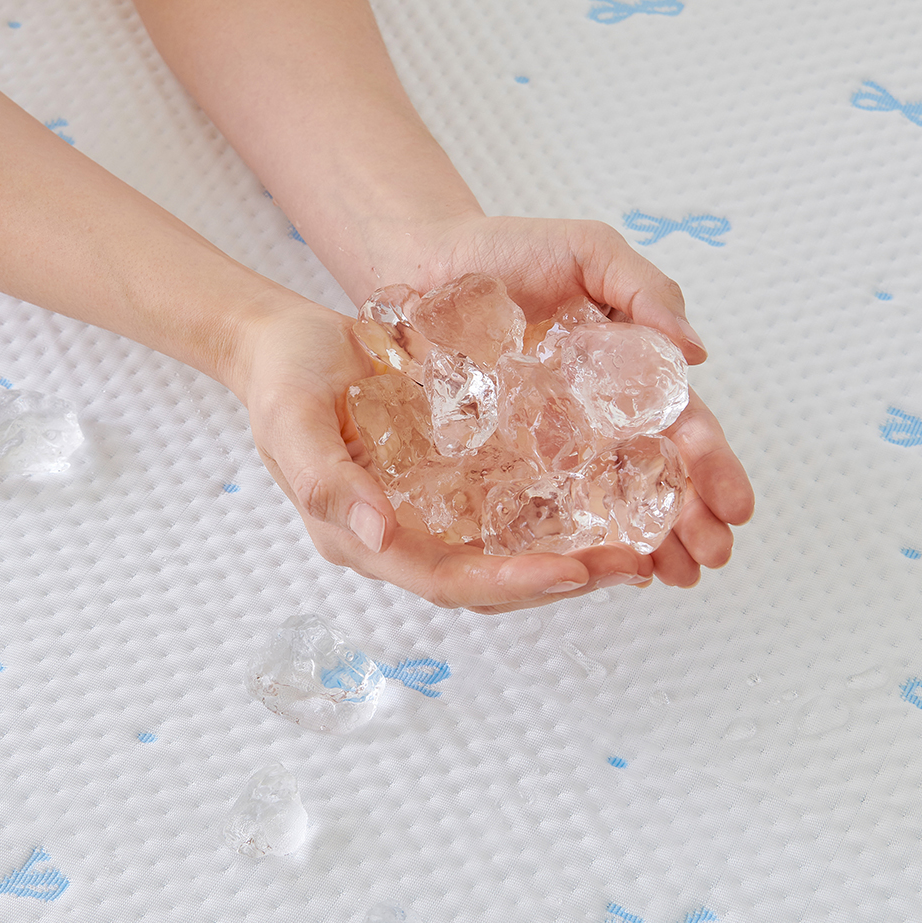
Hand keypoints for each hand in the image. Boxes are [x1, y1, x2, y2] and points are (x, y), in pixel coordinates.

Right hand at [231, 293, 657, 612]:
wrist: (283, 341)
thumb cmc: (282, 376)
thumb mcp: (290, 419)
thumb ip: (325, 479)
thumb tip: (379, 535)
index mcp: (362, 539)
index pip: (448, 580)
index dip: (512, 581)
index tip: (574, 570)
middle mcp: (400, 539)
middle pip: (490, 581)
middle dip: (562, 579)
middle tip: (634, 566)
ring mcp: (426, 515)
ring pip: (507, 554)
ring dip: (571, 557)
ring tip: (639, 549)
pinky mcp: (448, 483)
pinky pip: (507, 513)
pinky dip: (556, 518)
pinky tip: (606, 502)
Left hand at [389, 214, 755, 588]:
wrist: (421, 262)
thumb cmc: (507, 250)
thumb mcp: (589, 251)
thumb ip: (646, 290)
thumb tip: (697, 354)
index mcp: (629, 369)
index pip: (683, 424)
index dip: (712, 465)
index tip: (735, 505)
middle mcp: (599, 414)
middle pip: (658, 475)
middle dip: (693, 518)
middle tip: (713, 556)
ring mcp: (553, 441)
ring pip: (612, 500)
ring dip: (651, 542)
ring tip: (676, 577)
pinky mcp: (503, 458)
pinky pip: (541, 505)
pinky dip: (575, 540)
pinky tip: (599, 570)